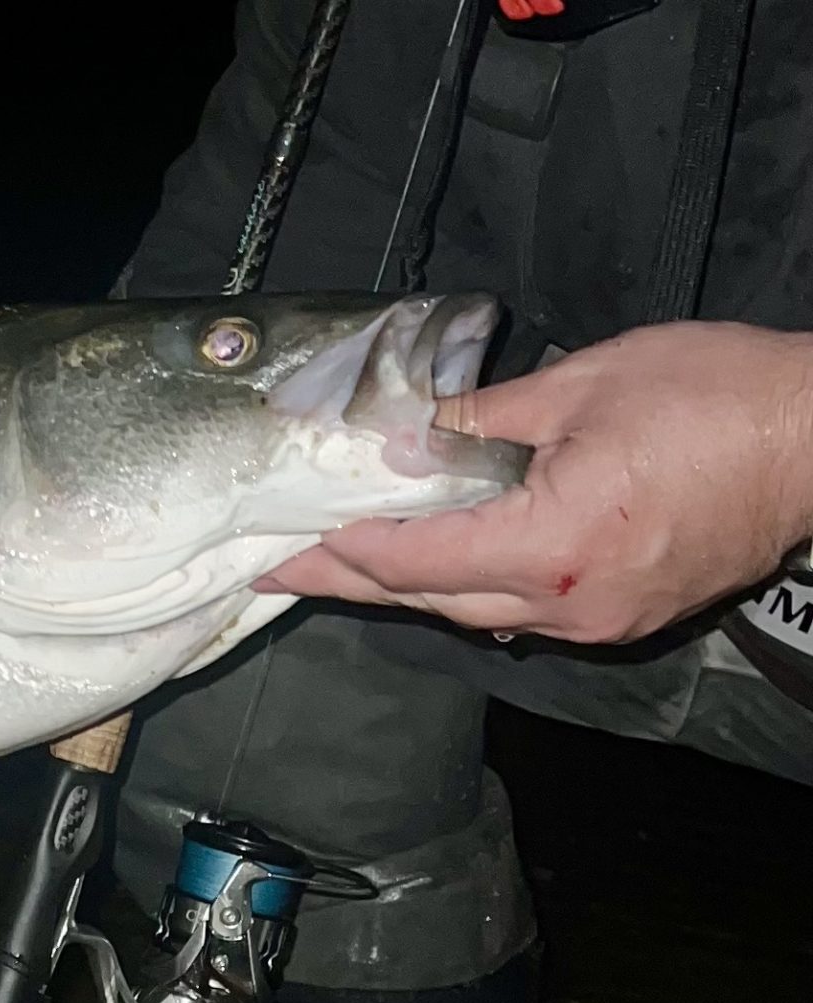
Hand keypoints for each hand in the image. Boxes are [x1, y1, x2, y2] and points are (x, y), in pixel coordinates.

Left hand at [256, 322, 812, 643]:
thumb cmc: (721, 398)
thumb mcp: (584, 384)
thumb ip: (484, 417)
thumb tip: (412, 430)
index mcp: (549, 545)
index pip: (412, 559)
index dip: (338, 553)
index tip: (282, 548)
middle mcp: (566, 601)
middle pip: (430, 598)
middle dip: (351, 580)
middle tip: (282, 567)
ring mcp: (599, 618)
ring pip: (475, 611)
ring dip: (410, 585)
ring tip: (344, 563)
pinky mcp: (626, 614)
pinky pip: (525, 611)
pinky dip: (472, 587)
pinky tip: (438, 563)